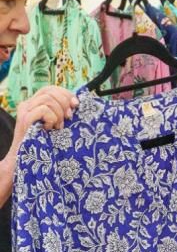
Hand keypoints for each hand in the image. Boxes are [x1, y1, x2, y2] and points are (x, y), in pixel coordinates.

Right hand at [0, 86, 77, 207]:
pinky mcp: (24, 120)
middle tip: (69, 118)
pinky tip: (51, 129)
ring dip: (59, 113)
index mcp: (34, 104)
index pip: (51, 88)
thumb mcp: (56, 125)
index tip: (76, 105)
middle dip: (65, 103)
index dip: (66, 94)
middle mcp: (27, 104)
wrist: (26, 162)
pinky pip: (44, 110)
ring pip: (48, 99)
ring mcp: (24, 111)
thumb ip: (61, 113)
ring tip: (59, 127)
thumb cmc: (45, 145)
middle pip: (50, 91)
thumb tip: (77, 103)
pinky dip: (53, 119)